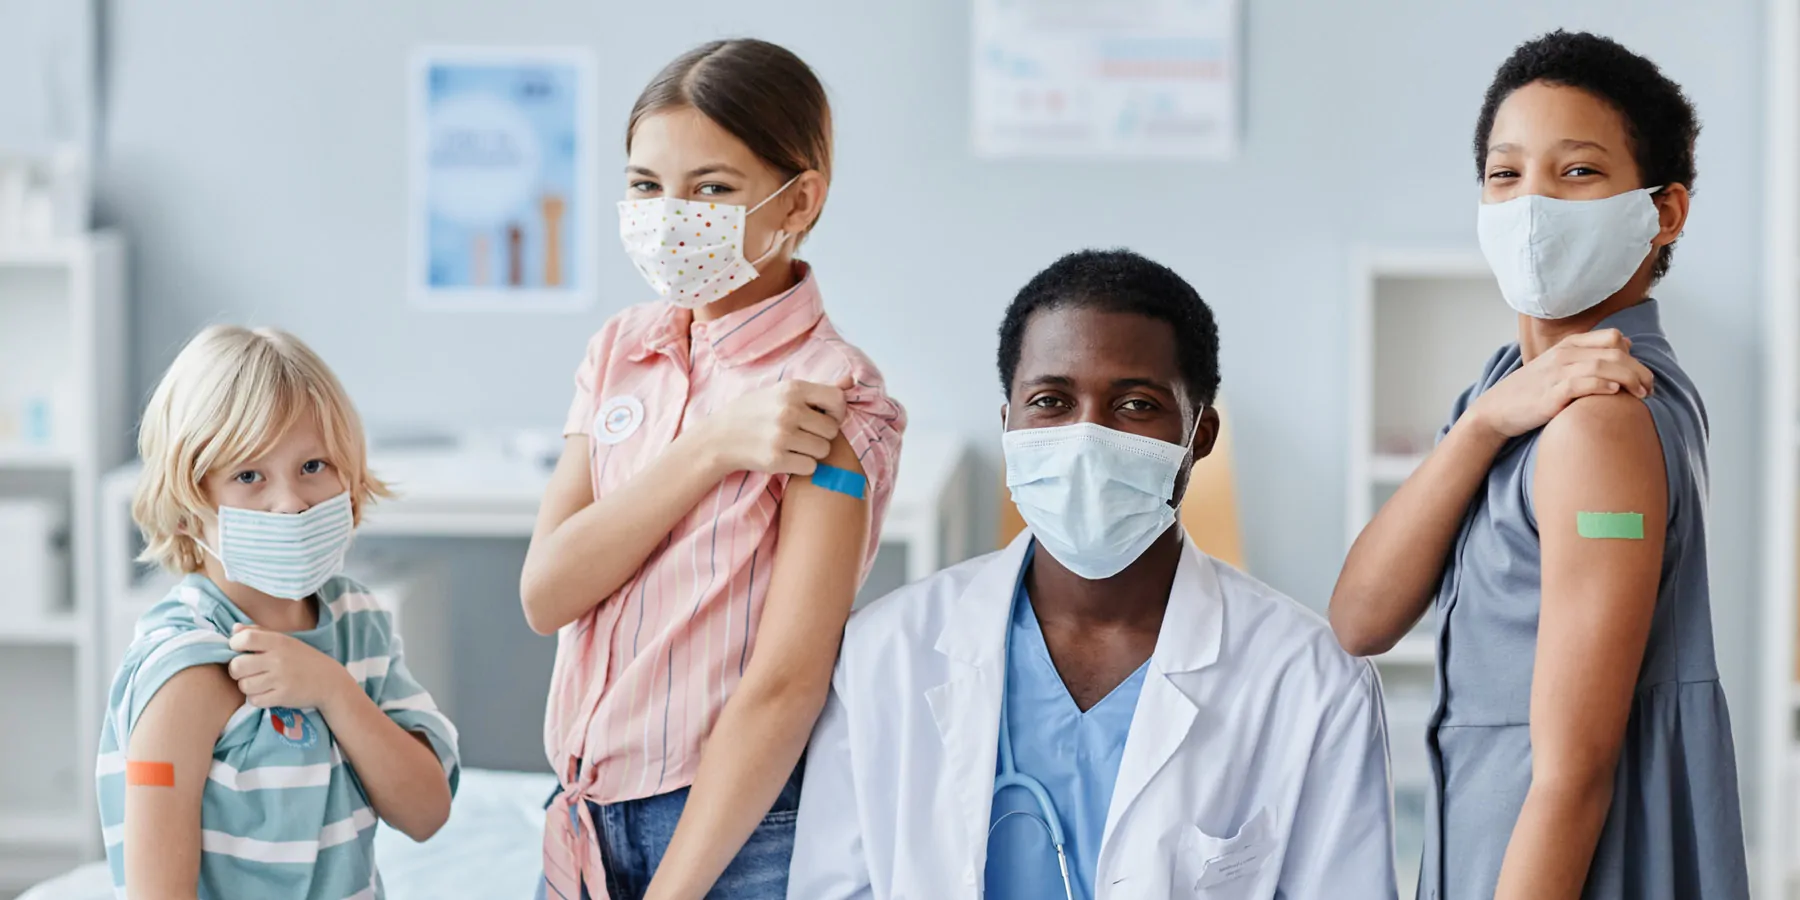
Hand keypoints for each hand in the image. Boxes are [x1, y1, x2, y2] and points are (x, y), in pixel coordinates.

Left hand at [227, 624, 356, 712]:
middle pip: (237, 666)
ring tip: (258, 683)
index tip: (240, 650)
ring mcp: (280, 679)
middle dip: (237, 670)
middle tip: (246, 671)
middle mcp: (278, 659)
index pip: (244, 639)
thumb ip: (259, 632)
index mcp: (278, 641)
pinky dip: (256, 698)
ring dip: (247, 686)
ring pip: (244, 685)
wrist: (329, 681)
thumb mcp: (285, 640)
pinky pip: (255, 700)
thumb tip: (234, 629)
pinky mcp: (282, 696)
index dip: (234, 644)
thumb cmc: (304, 658)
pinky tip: (266, 693)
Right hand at [694, 376, 849, 476]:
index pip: (837, 400)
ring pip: (823, 449)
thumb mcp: (780, 392)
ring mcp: (782, 436)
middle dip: (822, 434)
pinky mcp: (776, 459)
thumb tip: (851, 383)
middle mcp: (789, 410)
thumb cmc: (754, 412)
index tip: (825, 417)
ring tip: (794, 446)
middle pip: (832, 429)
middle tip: (804, 434)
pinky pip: (810, 466)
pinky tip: (787, 458)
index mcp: (791, 389)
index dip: (837, 412)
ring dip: (813, 451)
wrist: (718, 438)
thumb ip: (815, 391)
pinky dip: (802, 466)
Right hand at [1468, 330, 1652, 439]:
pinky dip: (1602, 385)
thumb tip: (1625, 346)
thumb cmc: (1530, 392)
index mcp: (1567, 346)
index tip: (1641, 375)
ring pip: (1603, 365)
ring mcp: (1555, 373)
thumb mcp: (1557, 368)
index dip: (1633, 355)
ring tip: (1641, 393)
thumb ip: (1587, 357)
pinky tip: (1614, 392)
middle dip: (1639, 370)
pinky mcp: (1550, 394)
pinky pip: (1582, 383)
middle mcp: (1563, 355)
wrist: (1496, 410)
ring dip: (1629, 378)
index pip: (1612, 337)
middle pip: (1614, 351)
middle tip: (1649, 388)